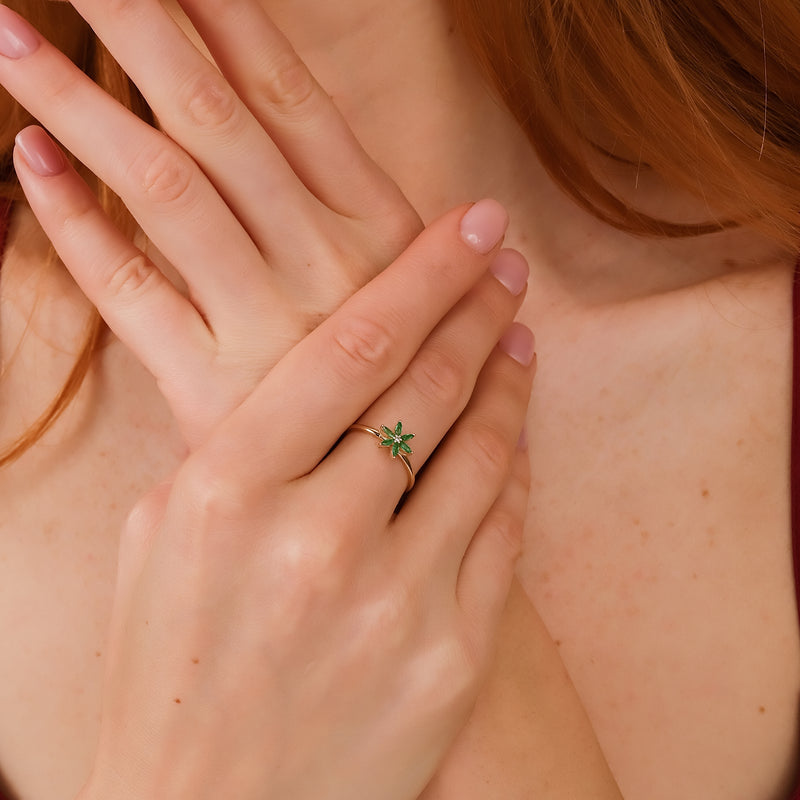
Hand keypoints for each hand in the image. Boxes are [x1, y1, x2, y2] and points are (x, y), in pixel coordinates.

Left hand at [0, 0, 422, 446]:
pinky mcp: (208, 388)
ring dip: (80, 109)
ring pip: (162, 193)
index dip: (228, 20)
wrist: (388, 497)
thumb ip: (379, 218)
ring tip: (9, 36)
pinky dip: (74, 229)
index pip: (291, 99)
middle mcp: (322, 265)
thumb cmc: (408, 380)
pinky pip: (129, 296)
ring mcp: (262, 326)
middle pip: (215, 123)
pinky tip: (30, 165)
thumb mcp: (422, 290)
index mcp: (379, 232)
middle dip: (144, 28)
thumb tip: (363, 135)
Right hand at [79, 205, 534, 799]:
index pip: (351, 345)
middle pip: (426, 387)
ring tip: (517, 336)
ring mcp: (395, 603)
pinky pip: (502, 532)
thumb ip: (230, 448)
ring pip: (480, 454)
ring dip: (505, 383)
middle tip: (507, 264)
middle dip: (476, 310)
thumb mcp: (160, 538)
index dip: (423, 273)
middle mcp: (315, 539)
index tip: (468, 225)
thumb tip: (305, 373)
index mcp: (226, 492)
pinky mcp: (451, 657)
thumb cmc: (166, 670)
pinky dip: (514, 466)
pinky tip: (515, 428)